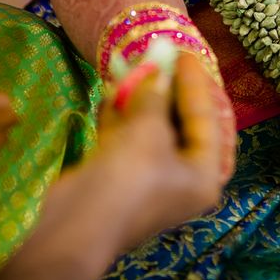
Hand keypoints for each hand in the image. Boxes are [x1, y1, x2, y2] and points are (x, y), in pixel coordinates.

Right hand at [66, 51, 237, 252]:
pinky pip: (124, 142)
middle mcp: (181, 182)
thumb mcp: (148, 130)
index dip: (195, 84)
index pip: (208, 120)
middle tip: (161, 58)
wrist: (72, 227)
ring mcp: (147, 183)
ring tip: (135, 66)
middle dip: (167, 92)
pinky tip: (112, 91)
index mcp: (204, 176)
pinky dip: (120, 118)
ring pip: (149, 132)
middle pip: (181, 126)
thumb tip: (157, 70)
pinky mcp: (116, 182)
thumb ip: (155, 96)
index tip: (183, 52)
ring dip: (141, 100)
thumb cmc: (128, 178)